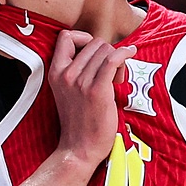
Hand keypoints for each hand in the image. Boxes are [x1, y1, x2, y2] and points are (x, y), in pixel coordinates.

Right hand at [49, 30, 135, 169]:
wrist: (79, 148)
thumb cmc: (78, 121)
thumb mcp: (66, 91)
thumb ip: (75, 70)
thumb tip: (98, 51)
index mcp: (55, 73)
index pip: (66, 37)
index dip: (83, 38)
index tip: (93, 51)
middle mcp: (66, 75)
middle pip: (94, 43)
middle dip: (106, 53)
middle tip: (110, 73)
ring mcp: (80, 83)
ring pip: (106, 50)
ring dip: (117, 60)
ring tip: (116, 78)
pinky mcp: (97, 91)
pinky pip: (113, 59)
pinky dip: (125, 53)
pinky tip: (131, 54)